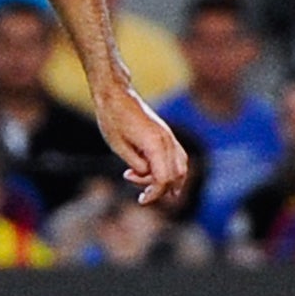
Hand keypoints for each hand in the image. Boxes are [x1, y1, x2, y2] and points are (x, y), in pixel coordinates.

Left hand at [92, 82, 190, 204]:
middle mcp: (167, 141)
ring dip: (171, 181)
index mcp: (156, 144)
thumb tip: (148, 176)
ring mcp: (169, 136)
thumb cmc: (112, 119)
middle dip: (161, 189)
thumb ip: (137, 165)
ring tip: (155, 191)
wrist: (115, 95)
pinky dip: (172, 169)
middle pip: (176, 175)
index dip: (155, 193)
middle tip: (141, 195)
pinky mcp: (166, 134)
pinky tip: (157, 175)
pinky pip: (178, 156)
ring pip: (182, 166)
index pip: (164, 178)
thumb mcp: (119, 146)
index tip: (141, 200)